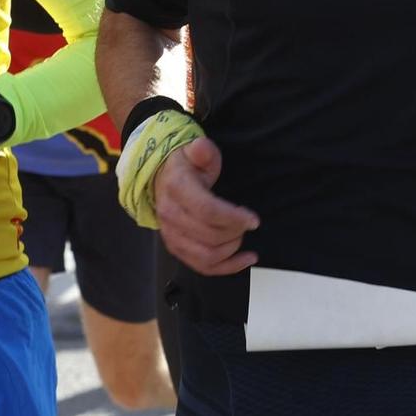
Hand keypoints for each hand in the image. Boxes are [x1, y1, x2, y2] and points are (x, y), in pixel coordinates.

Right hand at [152, 136, 257, 276]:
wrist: (162, 178)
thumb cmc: (186, 164)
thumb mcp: (195, 150)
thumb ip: (202, 150)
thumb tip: (200, 147)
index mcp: (177, 189)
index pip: (207, 211)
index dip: (233, 217)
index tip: (254, 220)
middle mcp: (170, 215)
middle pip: (210, 235)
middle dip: (236, 231)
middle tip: (247, 222)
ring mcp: (171, 235)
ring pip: (206, 256)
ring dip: (231, 249)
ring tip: (242, 235)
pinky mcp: (176, 248)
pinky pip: (202, 267)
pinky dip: (226, 268)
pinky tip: (245, 260)